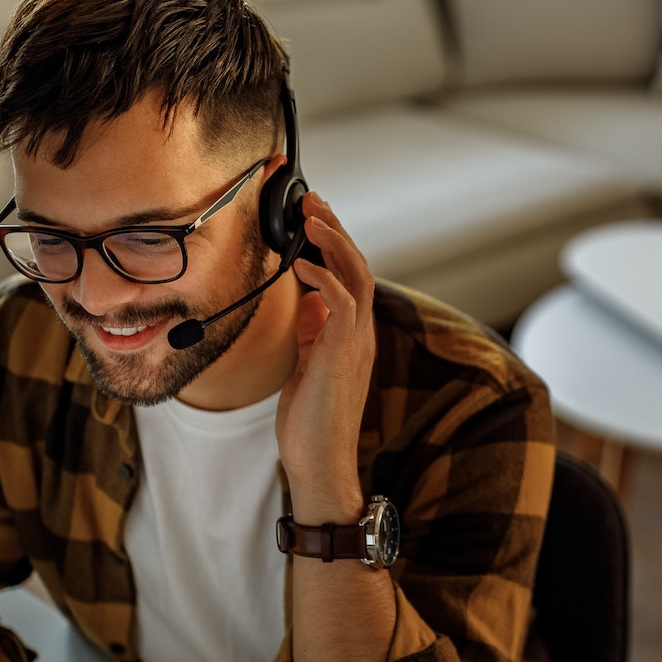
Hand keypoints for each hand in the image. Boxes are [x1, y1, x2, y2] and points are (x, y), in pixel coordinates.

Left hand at [278, 191, 376, 522]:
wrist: (319, 461)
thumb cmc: (310, 421)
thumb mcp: (308, 364)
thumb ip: (313, 331)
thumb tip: (308, 299)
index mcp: (351, 335)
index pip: (350, 277)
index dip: (334, 243)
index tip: (313, 217)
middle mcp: (360, 333)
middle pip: (358, 266)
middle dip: (335, 229)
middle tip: (311, 200)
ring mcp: (355, 342)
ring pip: (357, 276)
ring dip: (334, 242)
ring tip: (311, 216)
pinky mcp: (343, 353)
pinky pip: (341, 303)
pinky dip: (323, 277)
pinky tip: (302, 262)